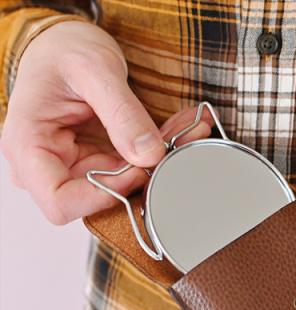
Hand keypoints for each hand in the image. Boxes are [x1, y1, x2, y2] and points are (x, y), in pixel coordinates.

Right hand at [0, 20, 213, 223]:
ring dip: (160, 161)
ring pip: (126, 185)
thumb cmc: (63, 50)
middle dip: (144, 175)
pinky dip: (160, 150)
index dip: (103, 194)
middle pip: (99, 197)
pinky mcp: (100, 162)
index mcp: (29, 147)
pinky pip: (134, 168)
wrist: (66, 45)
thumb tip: (149, 155)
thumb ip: (121, 112)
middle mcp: (50, 165)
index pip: (61, 203)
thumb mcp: (93, 69)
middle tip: (180, 143)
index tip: (137, 170)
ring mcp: (77, 166)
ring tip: (189, 129)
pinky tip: (180, 128)